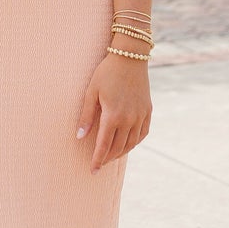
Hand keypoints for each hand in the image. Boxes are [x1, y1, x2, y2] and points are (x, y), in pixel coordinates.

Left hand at [76, 53, 151, 172]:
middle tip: (99, 164)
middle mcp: (129, 119)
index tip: (92, 170)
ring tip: (111, 156)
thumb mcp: (91, 92)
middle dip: (107, 158)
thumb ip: (86, 116)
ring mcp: (140, 116)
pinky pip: (143, 134)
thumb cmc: (106, 72)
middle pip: (118, 148)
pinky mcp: (148, 111)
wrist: (130, 56)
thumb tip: (79, 136)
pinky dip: (134, 142)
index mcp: (113, 116)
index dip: (97, 160)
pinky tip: (127, 144)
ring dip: (121, 152)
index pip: (104, 145)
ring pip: (131, 143)